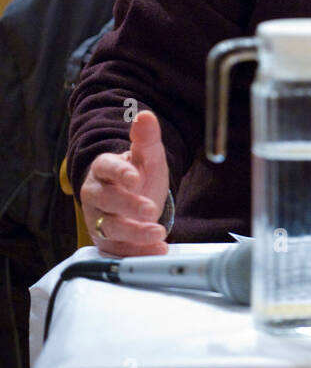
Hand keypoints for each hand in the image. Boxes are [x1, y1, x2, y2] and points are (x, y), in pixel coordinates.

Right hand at [79, 110, 169, 256]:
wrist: (134, 200)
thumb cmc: (138, 175)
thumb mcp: (147, 156)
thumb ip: (146, 138)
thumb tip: (145, 116)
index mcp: (103, 169)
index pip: (105, 167)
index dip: (119, 172)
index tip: (134, 177)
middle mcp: (96, 195)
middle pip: (106, 200)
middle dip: (128, 205)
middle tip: (150, 209)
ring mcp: (99, 220)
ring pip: (110, 228)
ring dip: (134, 233)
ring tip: (158, 233)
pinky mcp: (107, 242)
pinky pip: (119, 249)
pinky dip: (138, 251)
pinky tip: (157, 249)